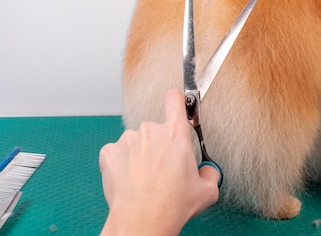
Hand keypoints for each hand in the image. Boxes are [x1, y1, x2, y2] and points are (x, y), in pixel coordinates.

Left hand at [99, 89, 219, 235]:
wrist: (142, 220)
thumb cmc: (172, 206)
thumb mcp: (206, 191)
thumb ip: (210, 174)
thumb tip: (208, 171)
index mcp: (175, 134)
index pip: (175, 99)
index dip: (176, 101)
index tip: (177, 106)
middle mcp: (150, 130)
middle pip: (155, 129)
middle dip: (158, 145)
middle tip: (162, 170)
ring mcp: (128, 140)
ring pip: (135, 142)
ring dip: (139, 155)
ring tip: (144, 180)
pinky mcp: (109, 152)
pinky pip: (116, 153)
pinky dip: (121, 164)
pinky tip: (128, 180)